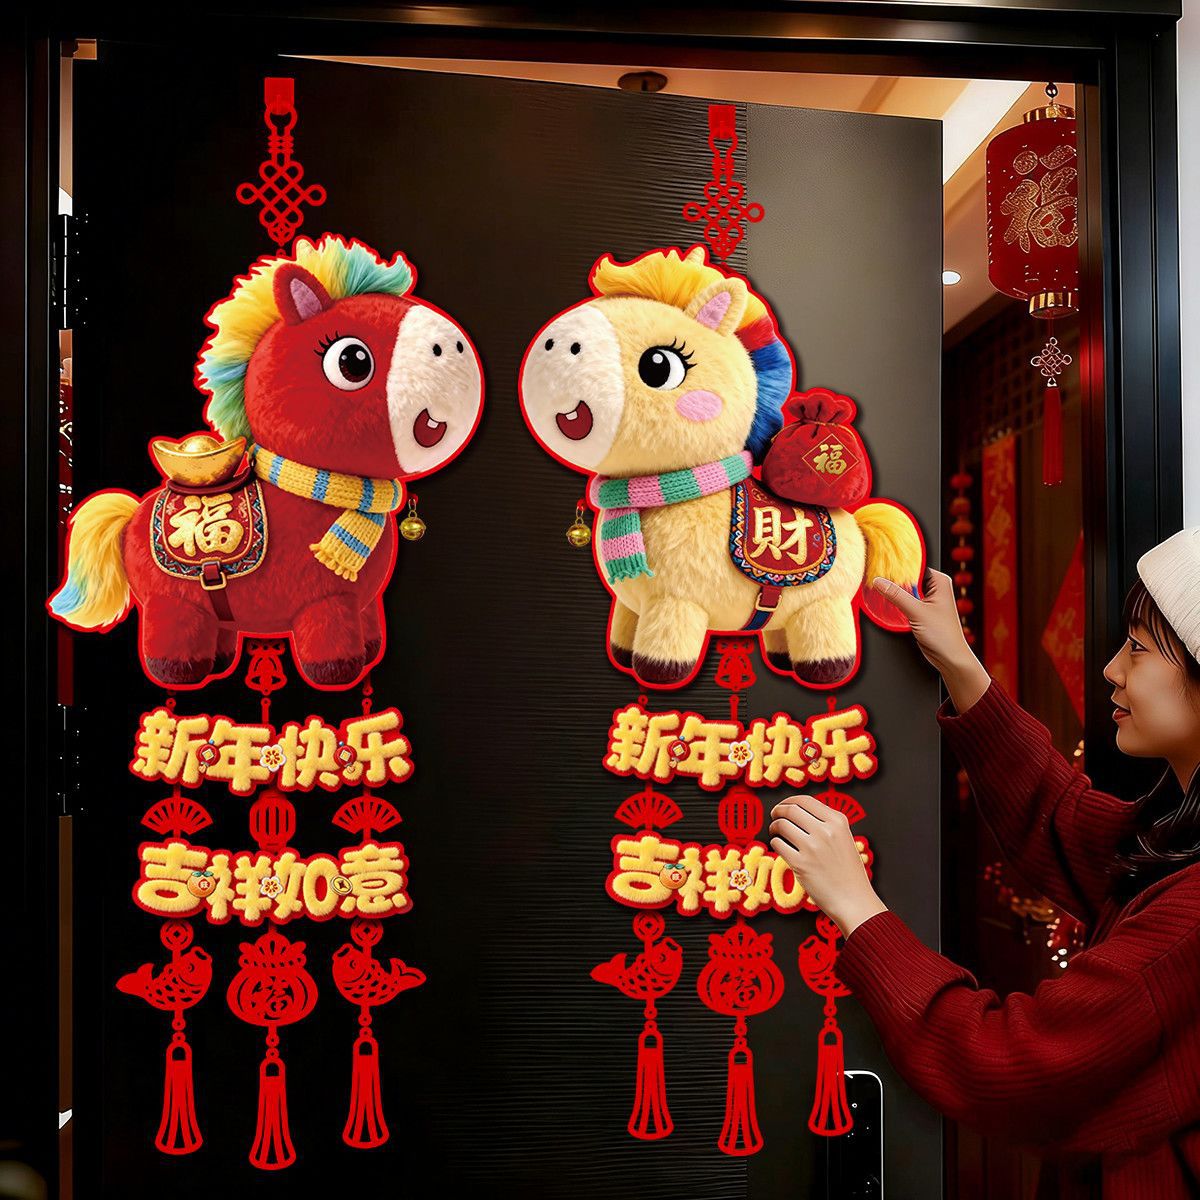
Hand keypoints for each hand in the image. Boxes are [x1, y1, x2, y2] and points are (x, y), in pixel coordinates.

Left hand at [769, 795, 886, 938]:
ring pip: (782, 825)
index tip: (784, 805)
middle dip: (778, 811)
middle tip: (774, 816)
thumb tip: (801, 812)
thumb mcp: (845, 839)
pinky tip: (779, 847)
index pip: (806, 800)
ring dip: (774, 827)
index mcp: (838, 821)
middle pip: (791, 810)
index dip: (789, 801)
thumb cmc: (849, 874)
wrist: (854, 901)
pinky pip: (778, 844)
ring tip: (776, 832)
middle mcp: (825, 831)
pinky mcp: (800, 864)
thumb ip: (827, 824)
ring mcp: (812, 847)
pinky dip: (775, 843)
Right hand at [871, 568, 990, 713]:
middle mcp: (935, 588)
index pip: (915, 566)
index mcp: (940, 581)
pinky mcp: (921, 610)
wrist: (949, 657)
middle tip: (875, 576)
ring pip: (905, 589)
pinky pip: (905, 600)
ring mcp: (927, 599)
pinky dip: (895, 601)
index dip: (898, 566)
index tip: (881, 565)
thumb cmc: (944, 635)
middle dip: (894, 579)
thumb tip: (879, 581)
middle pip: (909, 577)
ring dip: (894, 591)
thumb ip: (897, 595)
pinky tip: (885, 600)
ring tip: (878, 587)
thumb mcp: (917, 612)